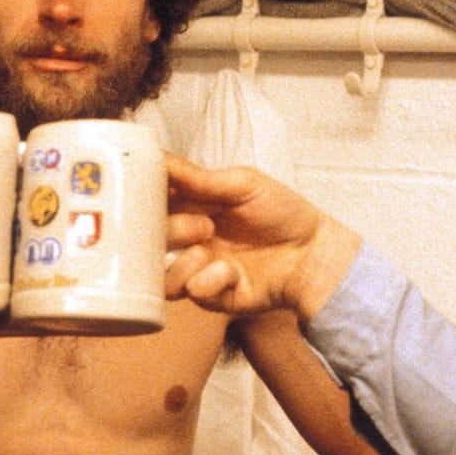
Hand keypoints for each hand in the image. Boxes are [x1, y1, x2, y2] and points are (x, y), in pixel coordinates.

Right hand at [162, 153, 360, 320]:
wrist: (313, 252)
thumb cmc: (283, 213)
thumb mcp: (242, 184)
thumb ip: (197, 177)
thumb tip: (157, 157)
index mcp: (192, 210)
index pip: (152, 206)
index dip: (143, 202)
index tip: (142, 197)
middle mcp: (190, 242)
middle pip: (151, 243)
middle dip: (169, 231)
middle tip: (201, 226)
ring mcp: (200, 271)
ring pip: (162, 276)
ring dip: (180, 261)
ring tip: (205, 250)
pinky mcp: (214, 297)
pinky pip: (192, 292)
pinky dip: (207, 280)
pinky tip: (231, 272)